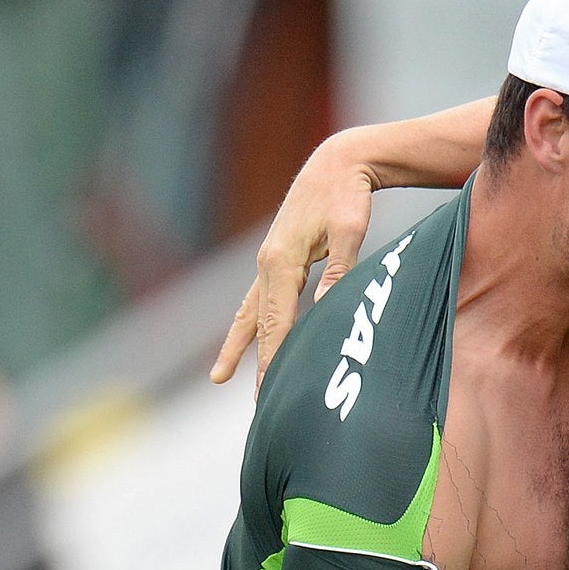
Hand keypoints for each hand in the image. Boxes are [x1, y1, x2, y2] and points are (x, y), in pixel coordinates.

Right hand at [209, 131, 378, 389]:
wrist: (336, 165)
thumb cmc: (347, 196)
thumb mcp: (350, 230)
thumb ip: (339, 269)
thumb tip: (324, 307)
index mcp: (281, 262)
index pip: (276, 322)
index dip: (273, 358)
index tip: (270, 389)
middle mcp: (268, 266)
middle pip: (260, 326)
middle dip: (256, 364)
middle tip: (255, 404)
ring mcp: (269, 263)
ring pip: (250, 315)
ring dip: (239, 347)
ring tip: (219, 379)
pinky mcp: (276, 261)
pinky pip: (258, 302)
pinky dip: (249, 325)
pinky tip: (244, 342)